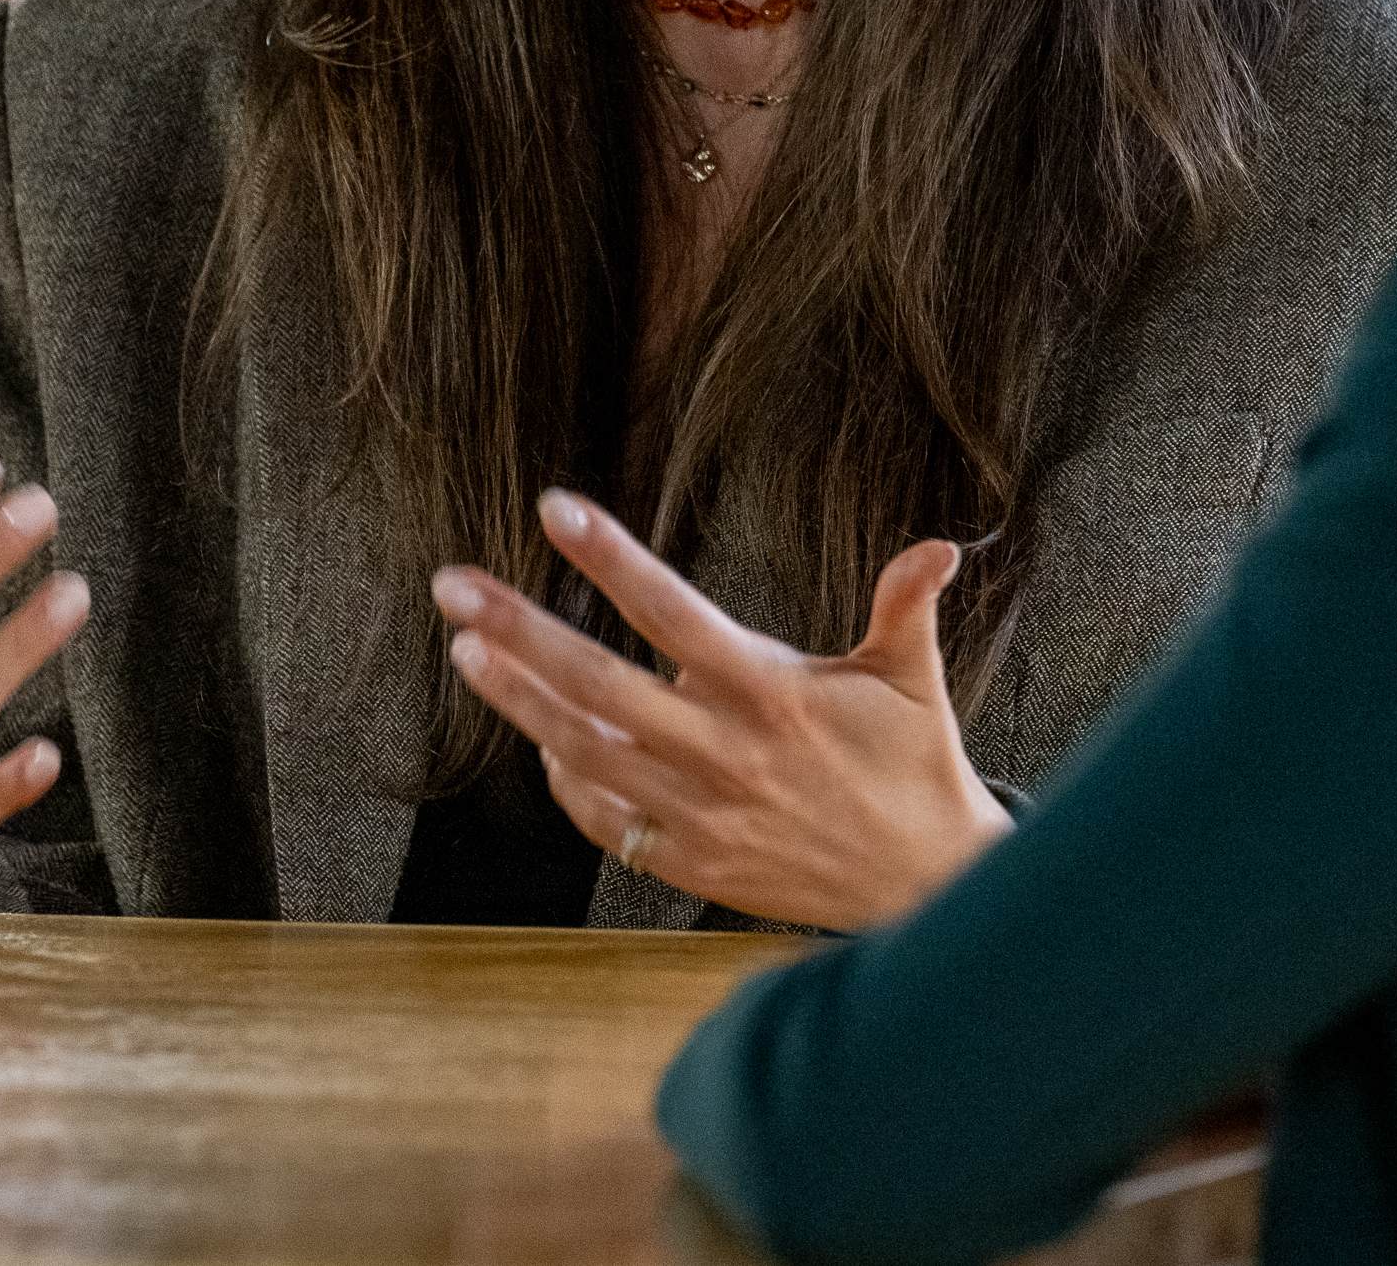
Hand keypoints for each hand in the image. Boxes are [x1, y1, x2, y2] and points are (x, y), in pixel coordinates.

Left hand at [430, 488, 1008, 932]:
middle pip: (598, 684)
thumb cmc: (915, 767)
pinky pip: (605, 819)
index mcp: (770, 692)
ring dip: (519, 703)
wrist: (926, 887)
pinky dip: (566, 779)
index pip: (671, 612)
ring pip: (584, 753)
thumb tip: (943, 544)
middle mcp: (723, 752)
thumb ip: (906, 606)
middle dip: (519, 630)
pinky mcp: (689, 862)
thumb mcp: (913, 680)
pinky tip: (540, 740)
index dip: (609, 559)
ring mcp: (698, 813)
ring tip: (464, 650)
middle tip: (453, 584)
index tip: (553, 508)